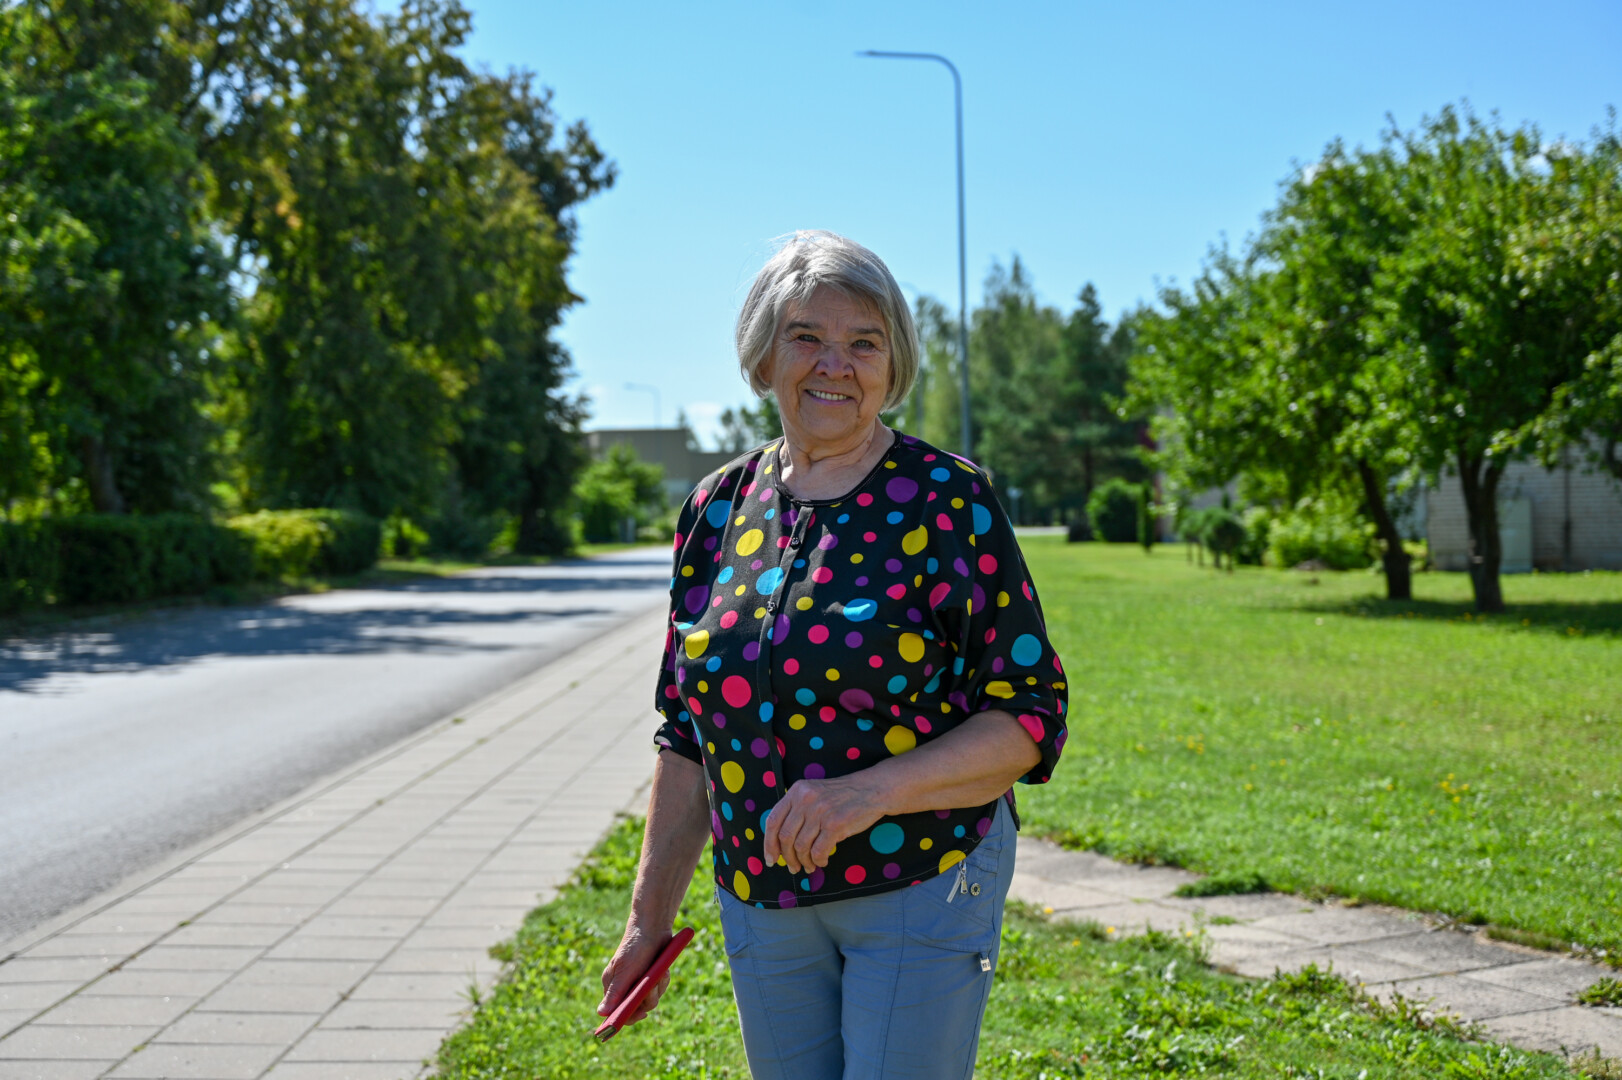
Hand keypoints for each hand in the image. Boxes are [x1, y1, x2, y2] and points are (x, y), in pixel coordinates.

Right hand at [598, 924, 672, 1026]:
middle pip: (637, 1009)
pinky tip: (663, 970)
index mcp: (612, 987)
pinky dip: (663, 981)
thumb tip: (601, 1013)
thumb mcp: (625, 971)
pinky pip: (659, 989)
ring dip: (658, 988)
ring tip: (660, 973)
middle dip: (648, 999)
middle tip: (652, 986)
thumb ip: (615, 993)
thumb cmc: (635, 947)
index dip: (627, 1017)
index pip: (616, 1012)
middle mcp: (624, 988)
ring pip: (651, 1000)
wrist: (653, 927)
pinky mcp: (650, 979)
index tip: (640, 1013)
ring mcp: (638, 984)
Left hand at [762, 774, 886, 874]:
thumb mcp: (814, 792)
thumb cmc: (841, 796)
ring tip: (809, 866)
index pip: (773, 820)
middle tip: (792, 867)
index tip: (771, 858)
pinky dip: (818, 861)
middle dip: (787, 857)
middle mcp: (806, 800)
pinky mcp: (836, 824)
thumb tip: (780, 842)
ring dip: (804, 861)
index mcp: (797, 791)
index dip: (769, 843)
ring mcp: (821, 812)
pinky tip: (822, 861)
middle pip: (786, 837)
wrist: (871, 790)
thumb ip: (796, 810)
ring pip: (801, 846)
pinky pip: (818, 851)